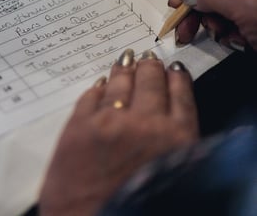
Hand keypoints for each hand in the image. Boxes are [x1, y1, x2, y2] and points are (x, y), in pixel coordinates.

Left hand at [38, 50, 198, 215]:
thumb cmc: (138, 209)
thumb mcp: (175, 177)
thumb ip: (174, 146)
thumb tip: (167, 120)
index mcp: (177, 141)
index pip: (181, 97)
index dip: (176, 78)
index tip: (173, 67)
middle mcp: (145, 124)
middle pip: (150, 82)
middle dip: (149, 67)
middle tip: (146, 57)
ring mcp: (109, 121)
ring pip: (120, 83)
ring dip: (124, 70)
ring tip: (125, 61)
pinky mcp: (79, 125)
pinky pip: (90, 96)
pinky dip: (97, 87)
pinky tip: (99, 84)